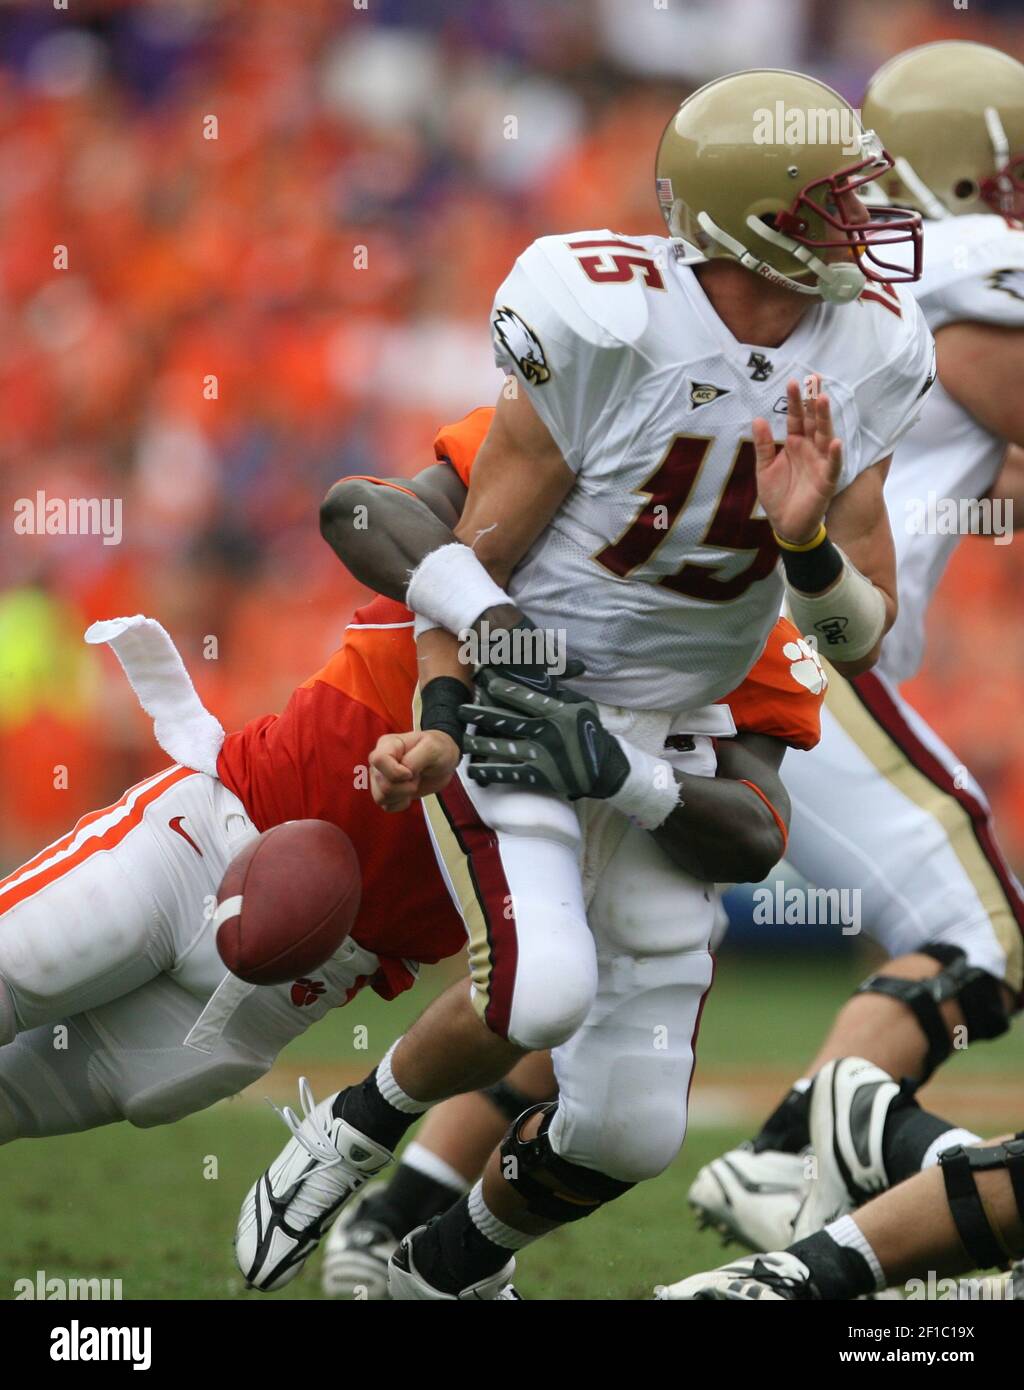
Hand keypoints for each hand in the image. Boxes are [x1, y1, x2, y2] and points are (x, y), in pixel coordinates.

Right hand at [368, 729, 460, 811]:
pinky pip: (387, 806)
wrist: (443, 762)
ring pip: (381, 798)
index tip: (411, 773)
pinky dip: (401, 803)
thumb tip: (402, 774)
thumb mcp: (432, 748)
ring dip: (403, 795)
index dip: (395, 771)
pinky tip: (410, 793)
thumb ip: (414, 759)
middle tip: (418, 774)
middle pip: (383, 784)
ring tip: (414, 782)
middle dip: (406, 785)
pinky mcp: (385, 792)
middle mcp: (379, 762)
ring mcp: (380, 778)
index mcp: (387, 745)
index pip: (378, 759)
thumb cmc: (437, 749)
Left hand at [459, 675, 628, 798]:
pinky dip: (492, 773)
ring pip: (504, 747)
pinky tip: (475, 771)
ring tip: (463, 740)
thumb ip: (562, 694)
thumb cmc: (592, 733)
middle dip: (482, 715)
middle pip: (507, 721)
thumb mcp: (582, 707)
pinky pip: (512, 773)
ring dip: (481, 744)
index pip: (526, 698)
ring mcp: (542, 754)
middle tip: (461, 710)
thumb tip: (546, 675)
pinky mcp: (540, 775)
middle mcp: (547, 732)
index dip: (504, 690)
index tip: (485, 683)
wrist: (606, 768)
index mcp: (557, 712)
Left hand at [754, 377, 842, 545]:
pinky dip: (833, 455)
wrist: (785, 525)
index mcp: (794, 444)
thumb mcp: (764, 468)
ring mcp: (820, 463)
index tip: (793, 382)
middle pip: (812, 421)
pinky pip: (832, 466)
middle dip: (813, 401)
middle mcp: (809, 449)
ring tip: (823, 400)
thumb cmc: (777, 496)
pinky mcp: (826, 481)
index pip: (795, 418)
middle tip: (814, 379)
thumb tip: (758, 419)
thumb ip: (763, 445)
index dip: (794, 401)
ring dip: (824, 419)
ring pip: (824, 436)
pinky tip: (834, 442)